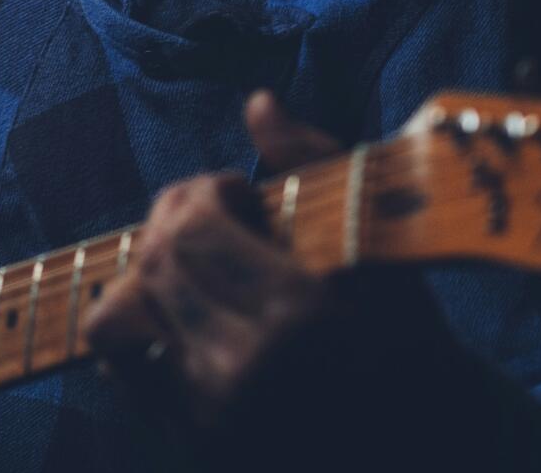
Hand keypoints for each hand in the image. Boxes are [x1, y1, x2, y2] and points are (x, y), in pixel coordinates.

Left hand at [82, 91, 465, 451]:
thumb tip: (258, 102)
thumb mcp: (377, 241)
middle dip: (173, 220)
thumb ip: (314, 161)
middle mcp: (244, 367)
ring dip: (150, 272)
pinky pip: (124, 364)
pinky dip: (137, 325)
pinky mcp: (194, 437)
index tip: (240, 193)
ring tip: (194, 265)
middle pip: (154, 263)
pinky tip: (182, 311)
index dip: (203, 192)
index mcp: (296, 313)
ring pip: (120, 314)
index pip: (191, 229)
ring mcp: (213, 410)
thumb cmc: (404, 327)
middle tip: (214, 218)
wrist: (420, 435)